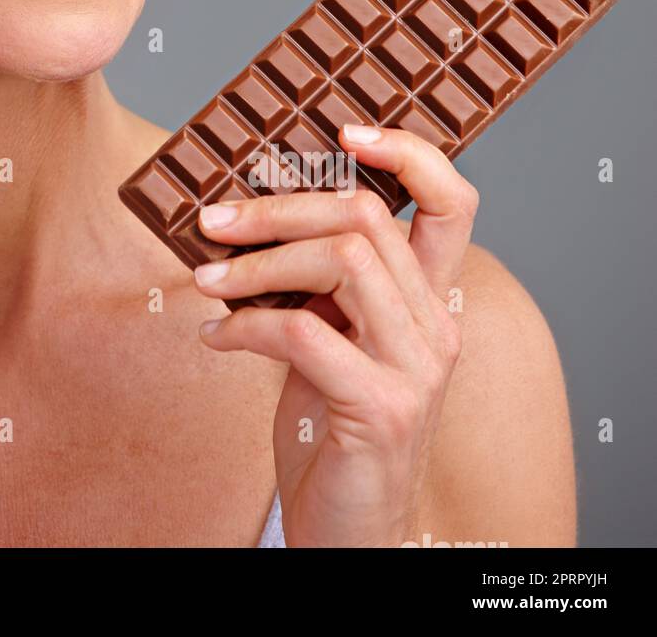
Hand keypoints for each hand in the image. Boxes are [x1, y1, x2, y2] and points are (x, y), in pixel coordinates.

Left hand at [193, 125, 477, 546]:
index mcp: (429, 300)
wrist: (350, 530)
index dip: (408, 152)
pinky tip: (214, 337)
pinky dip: (244, 325)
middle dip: (277, 207)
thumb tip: (246, 212)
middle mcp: (436, 326)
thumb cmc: (330, 425)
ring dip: (256, 261)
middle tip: (213, 218)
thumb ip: (315, 282)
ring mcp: (416, 369)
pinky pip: (302, 333)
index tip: (343, 130)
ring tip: (205, 279)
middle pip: (365, 218)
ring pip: (340, 262)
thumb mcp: (330, 338)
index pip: (453, 202)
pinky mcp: (380, 409)